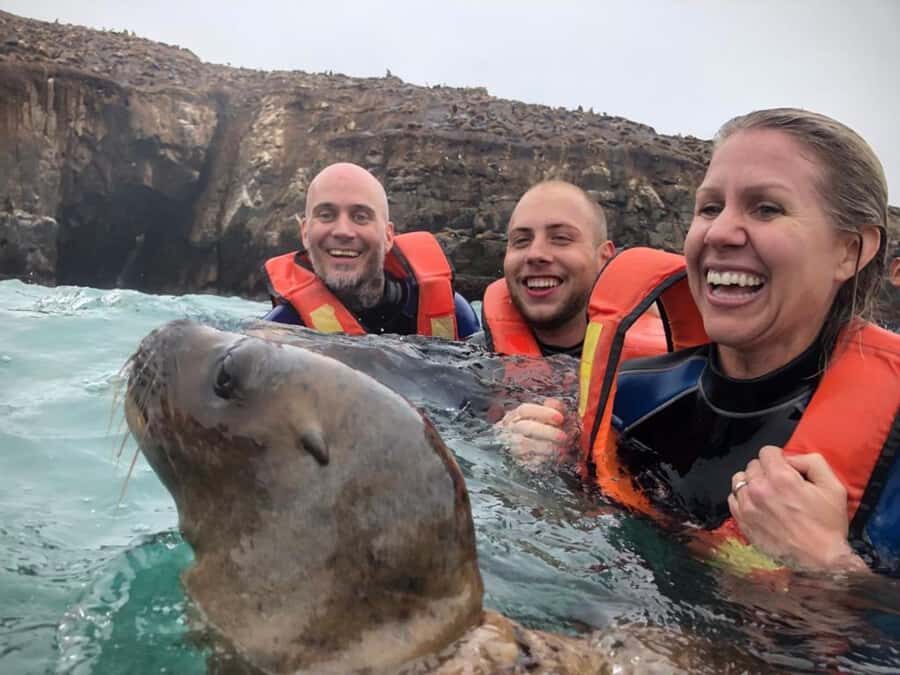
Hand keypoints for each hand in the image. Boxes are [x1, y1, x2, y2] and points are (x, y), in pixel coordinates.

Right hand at [497, 398, 568, 469]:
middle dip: (547, 432)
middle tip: (564, 437)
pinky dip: (546, 459)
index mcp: (516, 416)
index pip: (524, 410)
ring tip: (564, 448)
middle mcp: (511, 430)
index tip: (560, 418)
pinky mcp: (519, 462)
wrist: (523, 448)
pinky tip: (558, 457)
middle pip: (526, 428)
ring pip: (526, 446)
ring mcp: (512, 446)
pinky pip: (530, 461)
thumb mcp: (547, 415)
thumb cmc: (539, 427)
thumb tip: (554, 404)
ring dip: (548, 447)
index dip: (543, 413)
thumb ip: (554, 408)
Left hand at [728, 446, 867, 571]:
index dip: (778, 458)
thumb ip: (811, 462)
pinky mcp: (741, 521)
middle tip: (780, 484)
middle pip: (752, 465)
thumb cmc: (828, 523)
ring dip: (751, 482)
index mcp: (781, 477)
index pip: (767, 451)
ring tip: (766, 494)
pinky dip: (742, 498)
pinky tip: (757, 505)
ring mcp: (747, 506)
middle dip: (766, 470)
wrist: (820, 560)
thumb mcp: (832, 485)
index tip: (786, 468)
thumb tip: (790, 458)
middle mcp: (759, 489)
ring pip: (739, 480)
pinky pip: (733, 499)